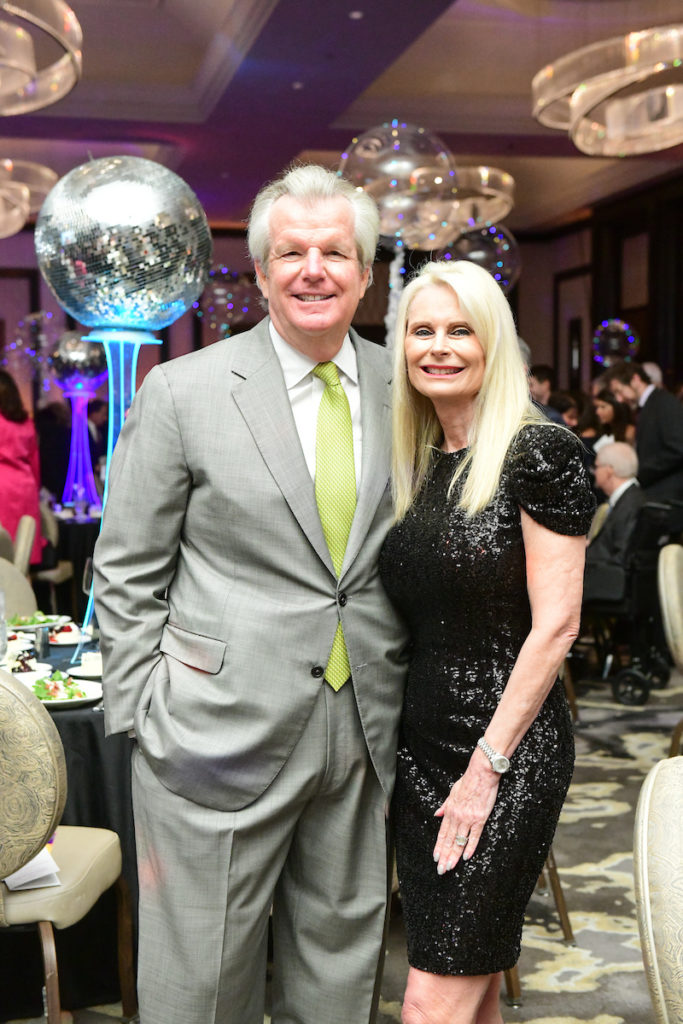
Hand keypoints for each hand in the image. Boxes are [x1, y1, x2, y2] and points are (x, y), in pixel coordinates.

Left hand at [433, 754, 499, 872]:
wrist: (481, 774)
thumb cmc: (468, 781)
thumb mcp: (452, 792)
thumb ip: (445, 806)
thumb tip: (437, 814)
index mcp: (450, 810)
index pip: (442, 833)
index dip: (438, 846)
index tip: (435, 857)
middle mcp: (457, 816)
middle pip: (449, 840)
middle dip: (444, 855)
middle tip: (441, 869)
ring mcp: (468, 818)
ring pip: (459, 841)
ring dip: (454, 855)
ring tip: (449, 867)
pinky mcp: (480, 819)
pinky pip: (474, 836)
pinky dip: (470, 847)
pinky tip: (466, 857)